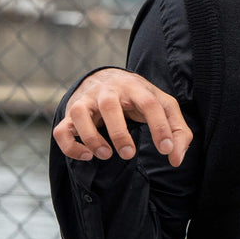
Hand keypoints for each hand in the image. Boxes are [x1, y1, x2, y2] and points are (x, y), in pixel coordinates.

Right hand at [53, 69, 191, 166]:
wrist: (108, 79)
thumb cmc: (141, 99)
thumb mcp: (165, 107)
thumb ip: (178, 132)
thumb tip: (176, 159)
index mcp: (135, 87)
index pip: (149, 104)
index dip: (160, 128)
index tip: (166, 150)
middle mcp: (108, 91)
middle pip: (110, 106)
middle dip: (120, 134)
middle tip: (130, 154)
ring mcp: (86, 101)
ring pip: (79, 113)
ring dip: (91, 138)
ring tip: (107, 155)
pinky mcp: (70, 115)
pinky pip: (62, 130)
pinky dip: (71, 146)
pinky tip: (88, 156)